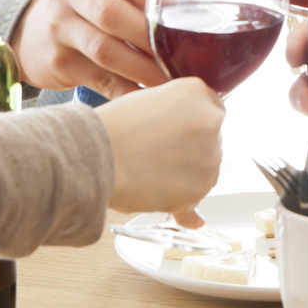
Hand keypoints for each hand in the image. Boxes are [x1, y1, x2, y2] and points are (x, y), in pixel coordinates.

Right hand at [7, 0, 167, 97]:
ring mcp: (58, 26)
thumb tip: (186, 20)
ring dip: (143, 69)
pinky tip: (149, 96)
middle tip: (180, 54)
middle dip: (149, 38)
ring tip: (170, 79)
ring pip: (105, 50)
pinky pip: (100, 79)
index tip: (177, 13)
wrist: (33, 29)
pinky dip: (128, 90)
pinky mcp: (59, 62)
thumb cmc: (91, 0)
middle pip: (110, 14)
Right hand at [93, 78, 224, 226]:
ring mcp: (209, 157)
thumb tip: (186, 131)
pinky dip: (188, 209)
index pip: (209, 108)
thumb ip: (177, 110)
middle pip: (210, 139)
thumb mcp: (149, 100)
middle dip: (191, 148)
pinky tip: (187, 214)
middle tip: (160, 154)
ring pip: (205, 168)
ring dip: (187, 174)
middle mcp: (211, 122)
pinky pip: (197, 201)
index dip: (191, 123)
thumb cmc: (111, 129)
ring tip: (153, 174)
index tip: (179, 132)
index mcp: (198, 93)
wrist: (96, 157)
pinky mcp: (199, 189)